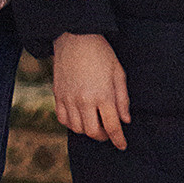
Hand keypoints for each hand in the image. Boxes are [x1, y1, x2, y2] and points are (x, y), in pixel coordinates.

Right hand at [52, 32, 129, 149]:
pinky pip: (62, 118)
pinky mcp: (58, 94)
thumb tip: (125, 120)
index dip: (118, 139)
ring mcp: (69, 98)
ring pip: (77, 128)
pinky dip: (71, 123)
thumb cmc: (101, 53)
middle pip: (93, 132)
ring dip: (87, 131)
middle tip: (108, 132)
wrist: (75, 37)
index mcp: (103, 95)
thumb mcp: (118, 73)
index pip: (112, 127)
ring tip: (94, 124)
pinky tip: (79, 118)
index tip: (122, 146)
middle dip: (103, 136)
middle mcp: (84, 100)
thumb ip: (123, 99)